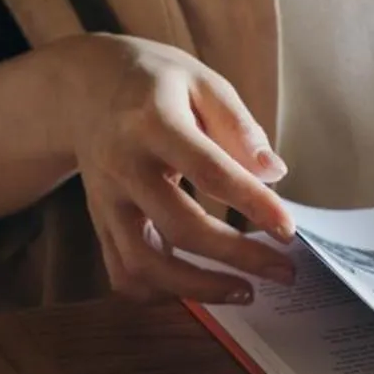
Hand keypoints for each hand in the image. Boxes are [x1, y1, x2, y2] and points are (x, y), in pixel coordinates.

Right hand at [50, 34, 296, 304]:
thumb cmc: (157, 83)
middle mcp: (123, 167)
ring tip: (246, 291)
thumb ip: (239, 126)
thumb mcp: (202, 81)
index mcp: (153, 123)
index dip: (252, 204)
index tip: (289, 229)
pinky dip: (160, 292)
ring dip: (198, 288)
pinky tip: (199, 289)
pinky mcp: (100, 222)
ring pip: (144, 262)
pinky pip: (122, 271)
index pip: (209, 171)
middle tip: (285, 271)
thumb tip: (273, 174)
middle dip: (237, 256)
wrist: (84, 88)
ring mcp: (106, 200)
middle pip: (179, 227)